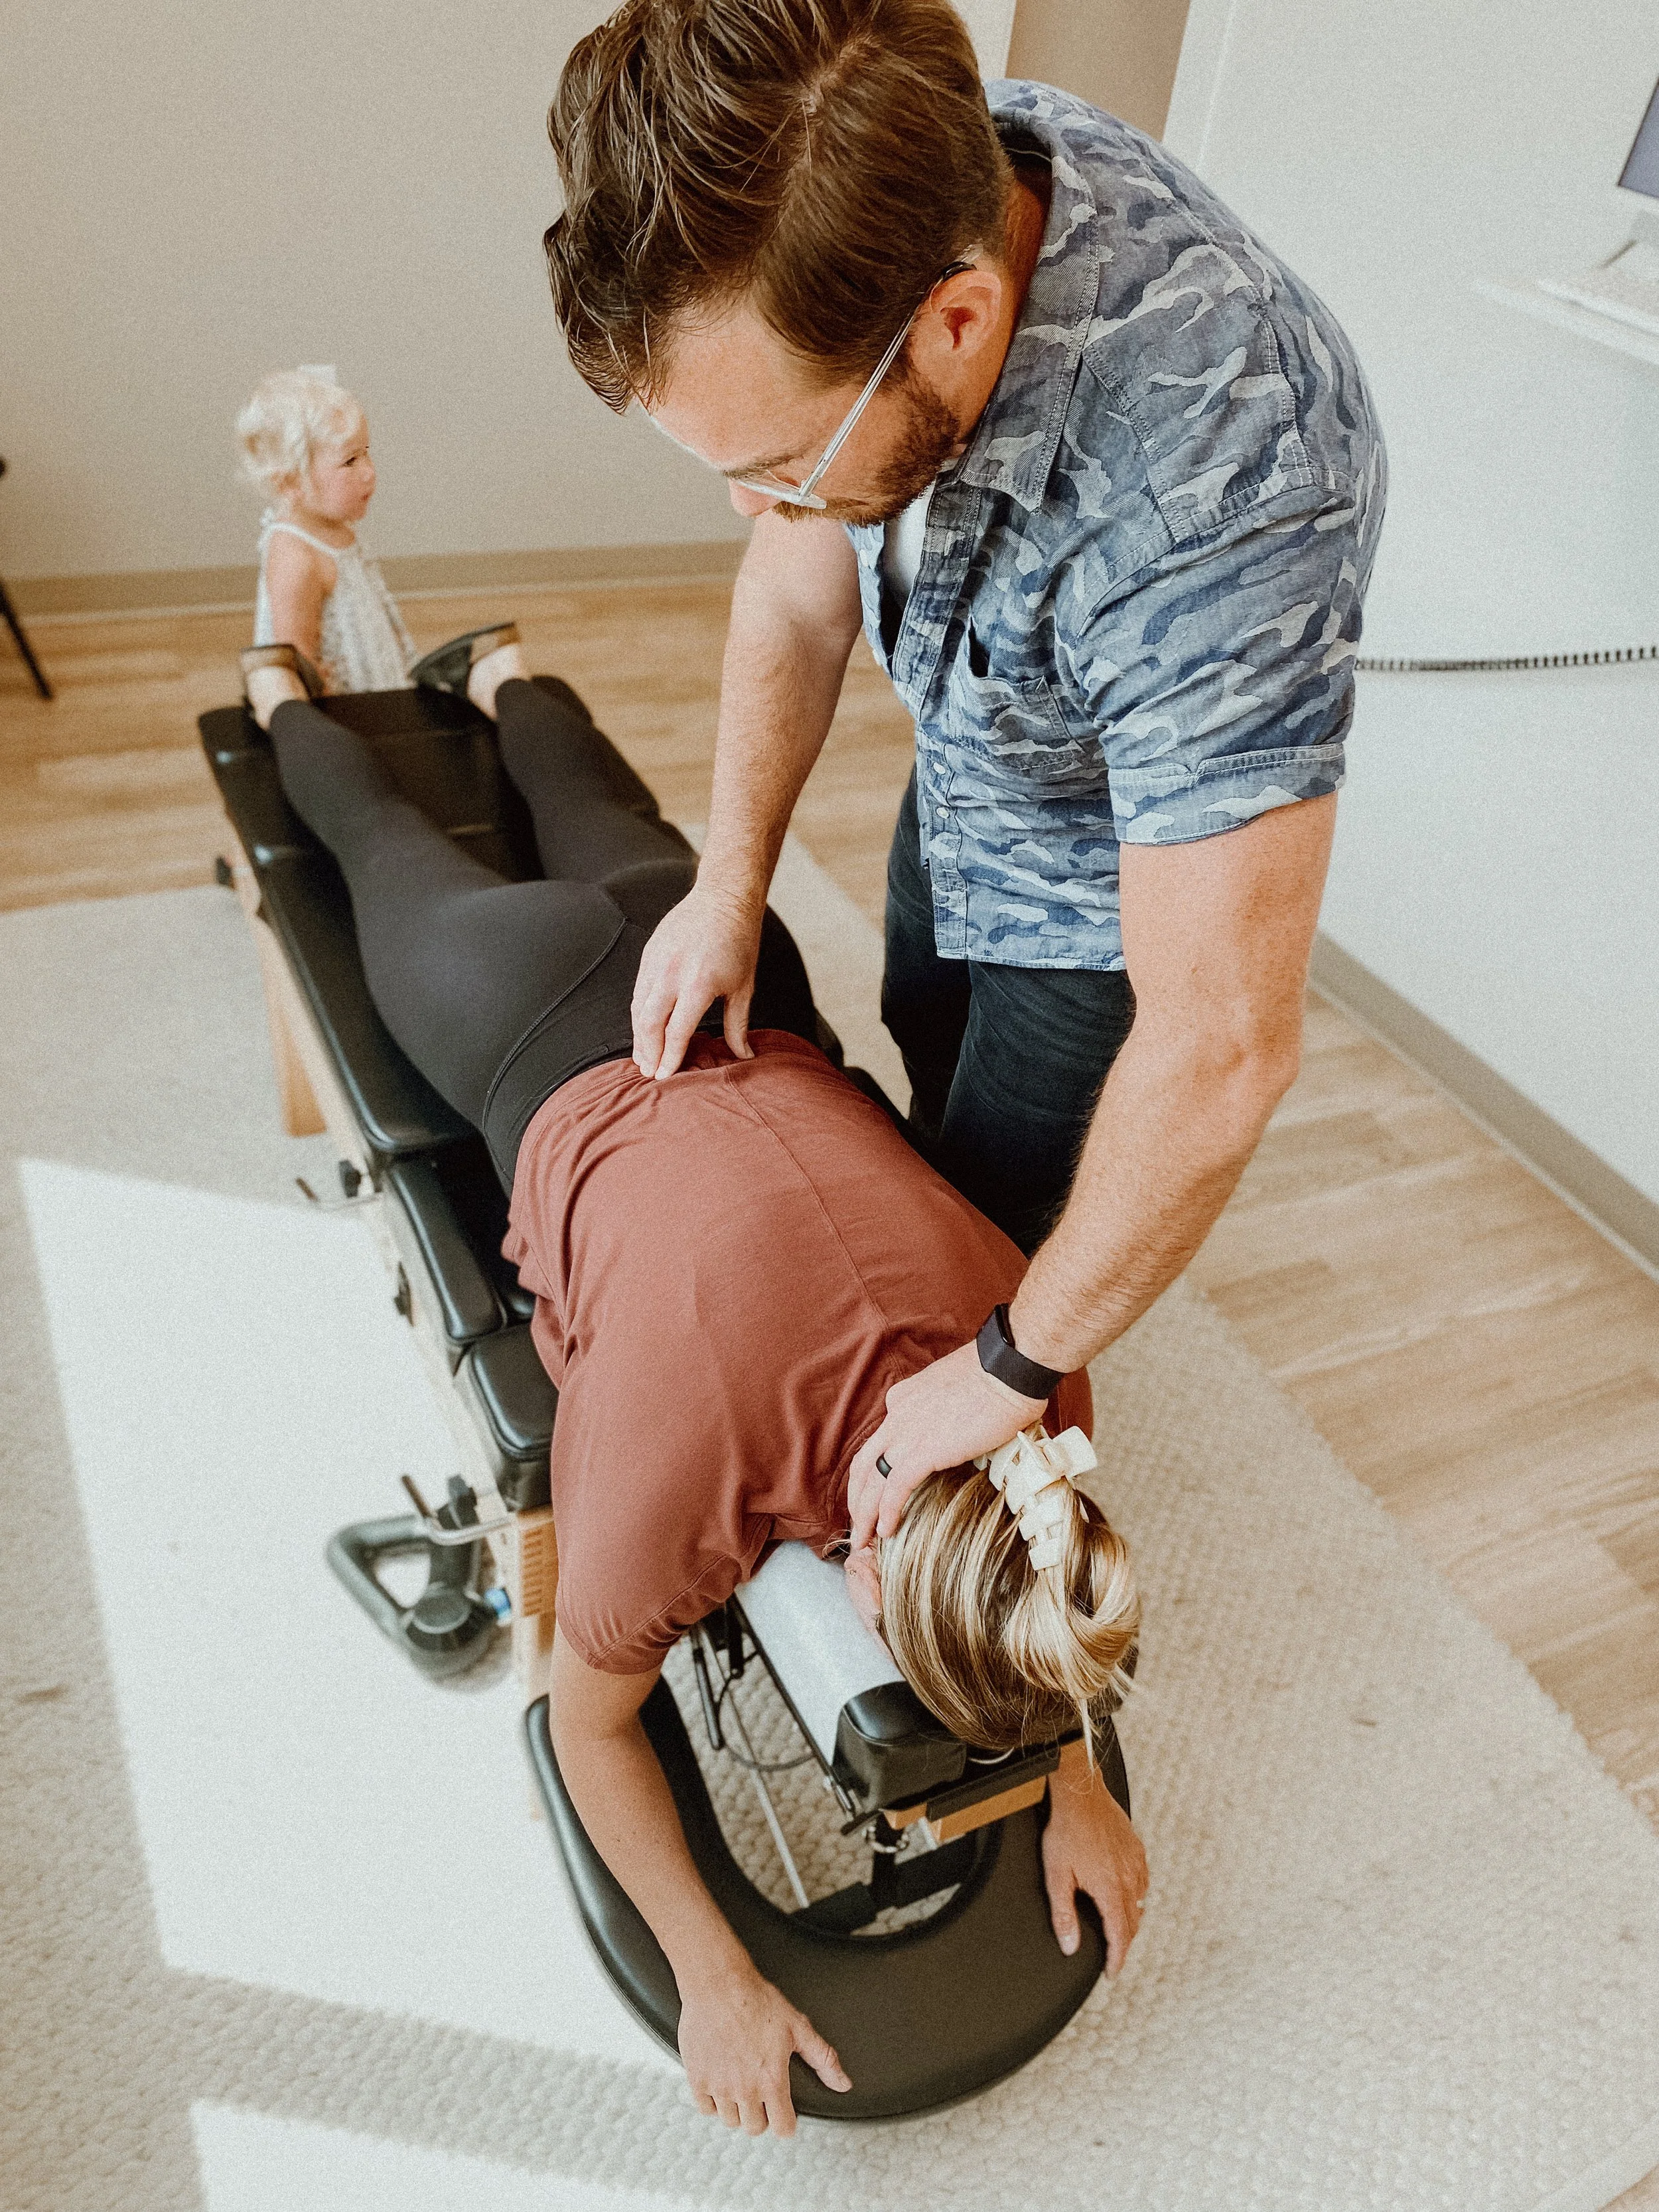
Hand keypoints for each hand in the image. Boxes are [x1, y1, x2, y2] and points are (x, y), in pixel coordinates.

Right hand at [630, 879, 763, 1078]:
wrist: (723, 898)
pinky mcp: (649, 954)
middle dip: (648, 1051)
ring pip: (638, 1008)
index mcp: (699, 984)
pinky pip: (638, 990)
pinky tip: (641, 1029)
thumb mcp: (744, 986)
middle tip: (649, 1072)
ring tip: (642, 1057)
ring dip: (638, 1035)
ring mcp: (657, 962)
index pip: (677, 1031)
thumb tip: (743, 1056)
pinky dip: (638, 1013)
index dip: (670, 1056)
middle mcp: (673, 974)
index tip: (664, 1076)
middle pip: (650, 1023)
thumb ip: (738, 1024)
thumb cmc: (740, 942)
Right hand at [678, 1963, 850, 2134]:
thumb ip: (823, 2058)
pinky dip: (713, 2100)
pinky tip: (721, 2081)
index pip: (782, 2128)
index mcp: (772, 2080)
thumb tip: (842, 2082)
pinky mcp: (697, 2078)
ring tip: (741, 2085)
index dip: (786, 2122)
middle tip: (761, 2094)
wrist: (720, 1984)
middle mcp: (745, 2089)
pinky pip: (705, 2108)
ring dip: (737, 2108)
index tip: (783, 2112)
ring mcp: (719, 2085)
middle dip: (761, 2115)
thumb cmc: (757, 2000)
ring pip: (730, 2121)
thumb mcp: (798, 2027)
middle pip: (755, 2128)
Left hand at [847, 1340, 1044, 1549]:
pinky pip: (895, 1489)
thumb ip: (946, 1409)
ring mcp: (907, 1432)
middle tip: (858, 1525)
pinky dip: (886, 1513)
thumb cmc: (998, 1376)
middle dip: (857, 1498)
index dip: (873, 1470)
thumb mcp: (958, 1389)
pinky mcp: (923, 1450)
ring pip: (872, 1480)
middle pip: (864, 1463)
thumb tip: (959, 1428)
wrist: (1008, 1369)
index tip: (876, 1491)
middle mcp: (897, 1415)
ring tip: (863, 1540)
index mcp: (903, 1399)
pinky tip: (887, 1531)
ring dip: (864, 1514)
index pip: (880, 1440)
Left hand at [1042, 1747, 1148, 1978]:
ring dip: (1131, 1918)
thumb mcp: (1056, 1875)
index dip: (1116, 1959)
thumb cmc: (1066, 1831)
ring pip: (1140, 1901)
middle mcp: (1128, 1878)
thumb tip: (1070, 1945)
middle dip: (1124, 1942)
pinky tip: (1126, 1891)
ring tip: (1118, 1926)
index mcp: (1110, 1889)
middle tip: (1113, 1954)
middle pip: (1133, 1922)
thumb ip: (1064, 1914)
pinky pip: (1142, 1879)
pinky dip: (1136, 1894)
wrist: (1081, 1794)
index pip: (1119, 1936)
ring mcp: (1135, 1861)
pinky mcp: (1136, 1847)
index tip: (1112, 1973)